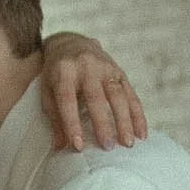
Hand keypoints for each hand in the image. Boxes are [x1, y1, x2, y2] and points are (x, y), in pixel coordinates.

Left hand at [40, 32, 146, 152]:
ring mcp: (106, 68)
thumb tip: (60, 147)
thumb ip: (54, 117)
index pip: (67, 100)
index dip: (72, 124)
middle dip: (103, 123)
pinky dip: (138, 115)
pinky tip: (141, 134)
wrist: (71, 42)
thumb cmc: (56, 73)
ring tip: (128, 144)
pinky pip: (131, 94)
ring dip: (125, 121)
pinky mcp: (120, 72)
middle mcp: (87, 67)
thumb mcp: (47, 90)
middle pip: (96, 97)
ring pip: (118, 95)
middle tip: (107, 147)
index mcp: (64, 71)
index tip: (78, 146)